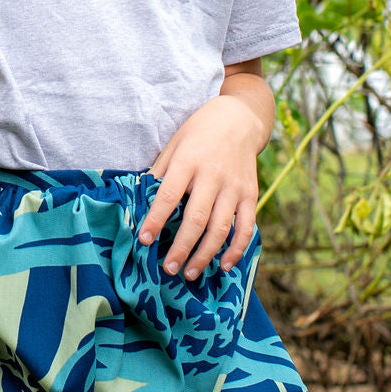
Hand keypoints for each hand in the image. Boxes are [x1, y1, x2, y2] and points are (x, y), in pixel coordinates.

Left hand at [138, 94, 268, 280]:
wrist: (239, 118)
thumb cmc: (199, 132)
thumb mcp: (174, 144)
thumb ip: (160, 171)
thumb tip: (139, 198)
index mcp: (189, 161)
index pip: (169, 195)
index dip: (156, 219)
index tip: (144, 239)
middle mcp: (213, 175)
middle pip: (197, 219)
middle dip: (181, 247)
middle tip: (168, 268)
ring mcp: (234, 186)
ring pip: (221, 228)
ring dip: (205, 255)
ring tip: (190, 273)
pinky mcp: (250, 194)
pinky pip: (246, 226)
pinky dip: (237, 249)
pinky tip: (224, 265)